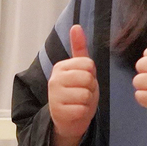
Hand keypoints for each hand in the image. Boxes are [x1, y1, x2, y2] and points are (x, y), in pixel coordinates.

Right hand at [47, 25, 98, 145]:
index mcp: (60, 66)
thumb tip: (76, 26)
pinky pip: (83, 108)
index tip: (83, 82)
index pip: (89, 64)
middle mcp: (54, 79)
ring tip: (79, 103)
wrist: (68, 120)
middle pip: (88, 78)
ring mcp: (54, 96)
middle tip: (82, 94)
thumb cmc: (77, 92)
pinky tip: (76, 113)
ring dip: (88, 102)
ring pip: (86, 94)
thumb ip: (79, 48)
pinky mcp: (59, 112)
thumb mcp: (80, 70)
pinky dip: (84, 112)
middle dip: (91, 88)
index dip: (92, 75)